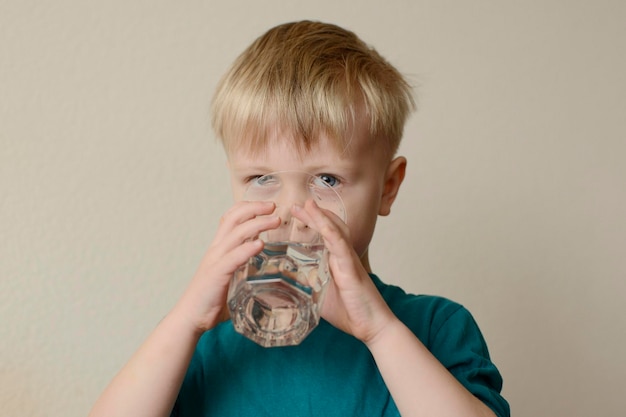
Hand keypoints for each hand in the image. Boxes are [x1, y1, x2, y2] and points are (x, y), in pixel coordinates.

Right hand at [172, 201, 280, 334]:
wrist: (190, 318)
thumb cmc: (210, 300)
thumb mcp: (230, 277)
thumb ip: (243, 269)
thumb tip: (264, 271)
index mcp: (218, 249)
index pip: (230, 218)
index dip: (248, 207)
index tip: (267, 206)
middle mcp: (216, 250)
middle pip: (234, 219)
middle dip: (255, 208)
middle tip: (274, 206)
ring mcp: (215, 261)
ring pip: (236, 234)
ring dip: (258, 224)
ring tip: (275, 220)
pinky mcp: (216, 275)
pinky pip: (233, 258)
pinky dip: (247, 249)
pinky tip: (260, 244)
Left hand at [292, 200, 396, 343]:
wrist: (373, 327)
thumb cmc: (349, 312)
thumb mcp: (319, 297)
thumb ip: (306, 287)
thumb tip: (284, 284)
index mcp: (336, 261)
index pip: (323, 235)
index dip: (311, 222)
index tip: (296, 212)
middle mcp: (343, 256)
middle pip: (330, 227)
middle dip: (314, 214)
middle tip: (297, 204)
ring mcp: (348, 260)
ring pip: (335, 231)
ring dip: (321, 216)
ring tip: (308, 204)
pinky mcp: (352, 269)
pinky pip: (341, 247)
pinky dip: (332, 233)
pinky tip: (323, 224)